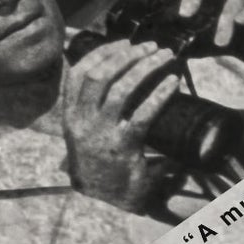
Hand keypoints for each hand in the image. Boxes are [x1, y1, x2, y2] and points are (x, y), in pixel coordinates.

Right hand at [59, 39, 179, 213]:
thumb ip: (95, 105)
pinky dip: (158, 94)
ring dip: (144, 67)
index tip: (124, 42)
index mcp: (71, 115)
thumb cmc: (101, 160)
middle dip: (127, 55)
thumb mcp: (86, 131)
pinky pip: (142, 114)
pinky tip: (172, 83)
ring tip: (163, 57)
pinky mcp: (123, 148)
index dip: (103, 52)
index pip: (81, 73)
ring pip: (121, 90)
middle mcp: (82, 122)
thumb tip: (122, 69)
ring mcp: (101, 135)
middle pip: (101, 76)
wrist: (106, 200)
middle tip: (150, 46)